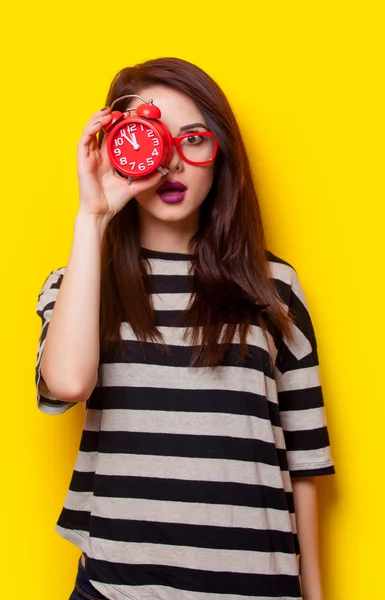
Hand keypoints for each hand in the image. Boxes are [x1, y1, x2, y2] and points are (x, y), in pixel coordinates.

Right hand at [77, 106, 167, 220]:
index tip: (129, 116)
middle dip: (108, 116)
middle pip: (100, 129)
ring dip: (99, 118)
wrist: (101, 213)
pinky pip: (85, 139)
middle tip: (120, 111)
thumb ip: (149, 179)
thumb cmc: (113, 201)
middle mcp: (97, 155)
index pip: (111, 135)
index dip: (118, 124)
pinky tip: (102, 122)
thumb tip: (164, 172)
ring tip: (110, 112)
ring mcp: (89, 157)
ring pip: (90, 130)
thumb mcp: (135, 187)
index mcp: (108, 159)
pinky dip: (92, 128)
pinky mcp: (82, 160)